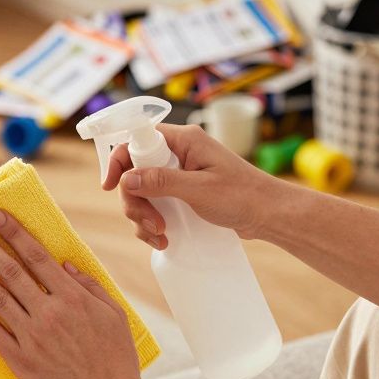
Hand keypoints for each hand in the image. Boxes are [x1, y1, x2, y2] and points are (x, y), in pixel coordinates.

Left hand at [0, 209, 150, 378]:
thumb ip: (90, 286)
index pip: (37, 256)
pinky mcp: (20, 360)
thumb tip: (65, 265)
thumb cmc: (117, 359)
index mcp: (72, 297)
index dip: (14, 233)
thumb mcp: (115, 314)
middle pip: (10, 270)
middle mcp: (48, 312)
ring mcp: (32, 336)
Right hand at [102, 124, 290, 246]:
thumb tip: (126, 179)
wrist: (268, 215)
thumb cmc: (242, 196)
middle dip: (135, 201)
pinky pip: (155, 205)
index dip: (118, 161)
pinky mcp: (182, 193)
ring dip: (143, 217)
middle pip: (135, 172)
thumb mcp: (199, 189)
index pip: (136, 141)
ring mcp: (180, 174)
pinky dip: (153, 223)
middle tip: (150, 224)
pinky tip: (164, 238)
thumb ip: (161, 182)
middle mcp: (178, 154)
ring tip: (161, 235)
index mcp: (183, 141)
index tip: (109, 187)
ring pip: (142, 192)